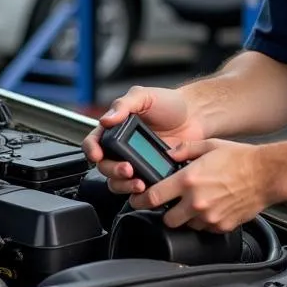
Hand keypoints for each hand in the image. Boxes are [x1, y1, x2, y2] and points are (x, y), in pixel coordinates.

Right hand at [82, 85, 204, 196]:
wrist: (195, 115)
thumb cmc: (169, 103)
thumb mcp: (144, 96)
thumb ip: (123, 104)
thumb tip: (106, 119)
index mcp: (115, 128)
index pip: (93, 141)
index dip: (91, 150)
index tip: (97, 155)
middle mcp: (122, 147)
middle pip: (104, 166)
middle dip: (112, 170)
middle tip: (127, 169)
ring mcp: (135, 162)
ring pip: (117, 181)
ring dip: (124, 185)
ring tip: (139, 182)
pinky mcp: (149, 174)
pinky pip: (138, 187)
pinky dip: (140, 190)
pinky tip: (149, 185)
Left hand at [130, 138, 268, 231]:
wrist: (267, 174)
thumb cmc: (240, 159)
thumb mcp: (209, 146)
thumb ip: (184, 149)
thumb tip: (168, 154)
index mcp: (188, 180)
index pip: (153, 197)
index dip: (140, 200)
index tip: (137, 200)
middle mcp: (196, 201)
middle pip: (166, 219)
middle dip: (166, 212)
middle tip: (172, 203)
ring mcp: (209, 217)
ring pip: (186, 225)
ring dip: (187, 217)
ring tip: (198, 202)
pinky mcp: (221, 226)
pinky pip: (205, 229)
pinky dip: (205, 221)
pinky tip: (213, 207)